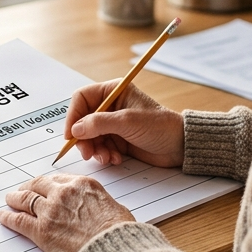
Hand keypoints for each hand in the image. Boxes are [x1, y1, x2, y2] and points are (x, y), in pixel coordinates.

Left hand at [0, 173, 134, 251]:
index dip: (46, 184)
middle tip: (21, 191)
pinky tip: (3, 217)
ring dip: (14, 199)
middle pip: (38, 185)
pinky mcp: (41, 230)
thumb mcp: (114, 207)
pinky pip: (19, 220)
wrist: (113, 249)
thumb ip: (99, 204)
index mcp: (82, 184)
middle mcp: (63, 193)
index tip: (42, 186)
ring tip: (9, 200)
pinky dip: (9, 217)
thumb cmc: (119, 232)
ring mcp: (50, 210)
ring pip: (25, 199)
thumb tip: (98, 209)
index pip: (57, 179)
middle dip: (27, 187)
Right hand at [65, 80, 183, 167]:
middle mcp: (110, 106)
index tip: (71, 134)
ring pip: (90, 136)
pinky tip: (115, 159)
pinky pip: (100, 147)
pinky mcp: (117, 140)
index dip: (73, 116)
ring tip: (106, 158)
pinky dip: (104, 155)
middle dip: (84, 138)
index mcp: (113, 92)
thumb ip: (99, 123)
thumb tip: (75, 129)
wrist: (180, 146)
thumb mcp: (127, 121)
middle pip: (83, 120)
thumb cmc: (159, 126)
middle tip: (87, 153)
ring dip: (95, 149)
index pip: (82, 99)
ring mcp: (113, 124)